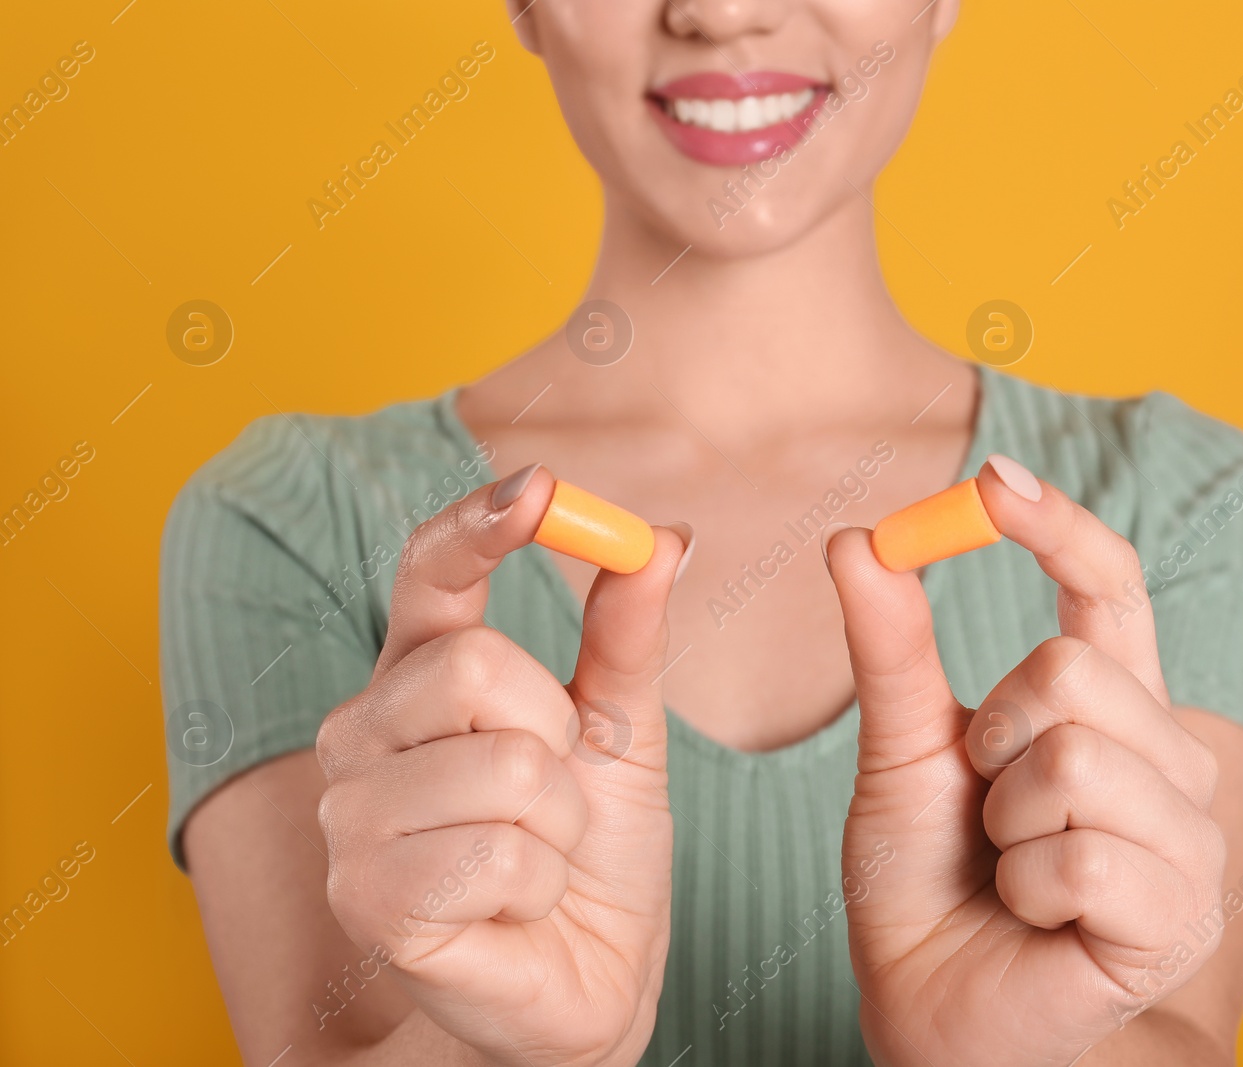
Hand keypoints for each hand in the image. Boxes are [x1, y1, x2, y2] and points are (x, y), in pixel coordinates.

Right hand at [315, 466, 686, 1066]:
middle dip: (560, 737)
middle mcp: (364, 736)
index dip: (477, 527)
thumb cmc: (594, 850)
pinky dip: (539, 886)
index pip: (426, 575)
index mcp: (420, 677)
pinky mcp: (367, 900)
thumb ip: (626, 634)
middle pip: (475, 668)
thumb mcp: (625, 731)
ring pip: (503, 769)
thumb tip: (661, 535)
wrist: (588, 977)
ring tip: (538, 859)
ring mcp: (352, 820)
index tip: (539, 487)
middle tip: (558, 793)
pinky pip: (497, 855)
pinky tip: (513, 909)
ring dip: (560, 825)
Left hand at [825, 458, 1225, 1065]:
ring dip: (1004, 822)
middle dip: (991, 737)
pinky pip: (1084, 858)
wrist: (933, 1012)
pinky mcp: (1181, 917)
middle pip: (1074, 670)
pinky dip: (1025, 888)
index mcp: (1111, 709)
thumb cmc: (928, 885)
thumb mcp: (901, 754)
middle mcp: (1169, 762)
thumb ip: (893, 651)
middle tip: (984, 807)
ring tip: (1010, 869)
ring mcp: (1188, 841)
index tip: (992, 481)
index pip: (1110, 590)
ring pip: (1078, 761)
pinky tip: (1034, 917)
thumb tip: (857, 538)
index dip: (1058, 528)